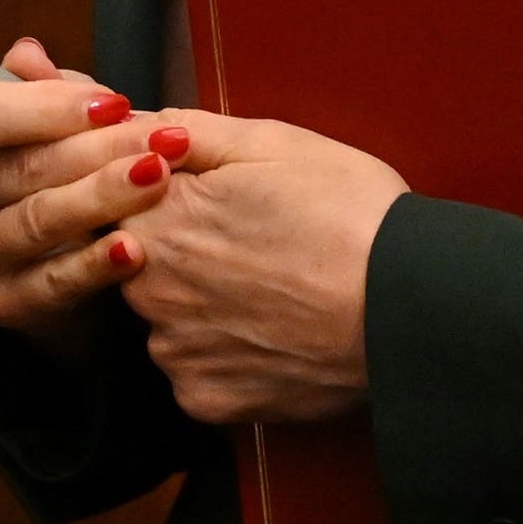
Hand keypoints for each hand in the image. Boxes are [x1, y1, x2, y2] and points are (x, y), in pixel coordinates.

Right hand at [0, 35, 162, 338]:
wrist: (57, 256)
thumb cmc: (52, 166)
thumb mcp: (47, 116)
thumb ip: (40, 86)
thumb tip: (28, 54)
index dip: (45, 107)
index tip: (114, 103)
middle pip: (18, 166)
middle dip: (99, 149)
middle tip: (162, 140)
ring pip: (37, 221)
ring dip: (104, 197)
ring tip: (157, 178)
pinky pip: (52, 283)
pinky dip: (95, 265)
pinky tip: (135, 248)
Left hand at [17, 108, 401, 424]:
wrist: (409, 308)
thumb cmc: (352, 216)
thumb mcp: (274, 143)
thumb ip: (186, 130)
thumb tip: (130, 123)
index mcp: (156, 216)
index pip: (113, 201)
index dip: (156, 196)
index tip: (207, 201)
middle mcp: (148, 288)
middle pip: (136, 262)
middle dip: (178, 250)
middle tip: (249, 245)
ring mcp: (174, 350)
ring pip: (166, 320)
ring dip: (198, 306)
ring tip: (268, 289)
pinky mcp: (204, 400)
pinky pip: (195, 372)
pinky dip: (223, 356)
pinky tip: (270, 333)